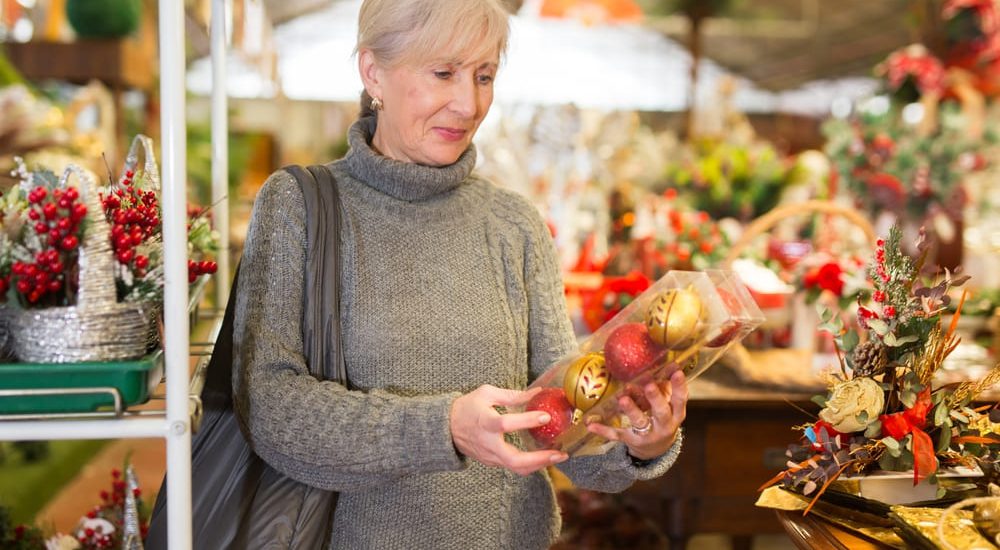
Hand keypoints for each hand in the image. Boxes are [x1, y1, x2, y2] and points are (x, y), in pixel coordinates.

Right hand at [450, 384, 568, 475]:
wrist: (446, 428)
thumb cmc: (467, 407)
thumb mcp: (487, 393)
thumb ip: (512, 395)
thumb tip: (537, 392)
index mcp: (486, 422)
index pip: (507, 424)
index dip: (527, 421)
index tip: (546, 416)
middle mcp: (488, 443)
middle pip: (515, 460)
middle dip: (539, 459)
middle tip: (560, 453)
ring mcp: (490, 456)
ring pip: (516, 468)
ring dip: (539, 464)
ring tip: (558, 456)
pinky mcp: (492, 462)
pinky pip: (514, 467)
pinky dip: (530, 464)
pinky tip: (544, 456)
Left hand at [585, 368, 687, 460]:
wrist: (657, 450)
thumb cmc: (663, 419)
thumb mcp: (670, 405)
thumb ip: (668, 386)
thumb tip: (672, 363)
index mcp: (675, 415)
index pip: (680, 400)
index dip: (679, 386)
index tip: (676, 372)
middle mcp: (664, 426)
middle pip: (661, 412)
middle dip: (655, 398)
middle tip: (648, 385)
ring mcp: (648, 434)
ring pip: (639, 422)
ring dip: (631, 410)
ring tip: (622, 399)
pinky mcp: (631, 440)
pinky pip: (617, 435)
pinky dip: (604, 431)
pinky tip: (591, 425)